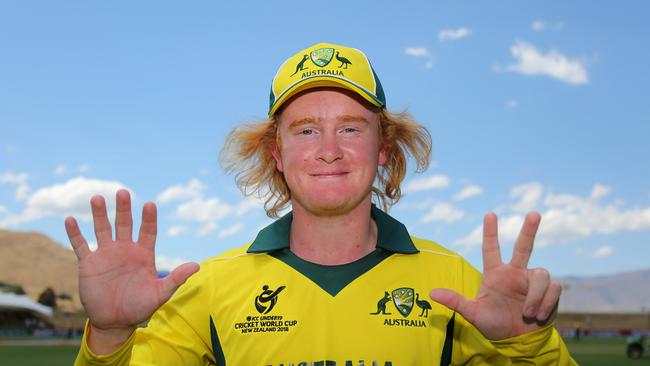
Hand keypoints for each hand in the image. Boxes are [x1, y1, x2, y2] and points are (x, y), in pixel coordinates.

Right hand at [65, 189, 198, 351]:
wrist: (115, 322)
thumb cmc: (140, 308)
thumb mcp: (160, 294)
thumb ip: (176, 278)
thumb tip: (197, 266)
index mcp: (143, 254)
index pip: (148, 231)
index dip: (148, 218)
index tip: (150, 205)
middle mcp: (125, 250)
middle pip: (124, 224)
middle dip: (123, 209)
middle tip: (123, 192)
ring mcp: (106, 255)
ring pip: (102, 229)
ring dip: (99, 214)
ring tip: (97, 198)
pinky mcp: (89, 264)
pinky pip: (81, 245)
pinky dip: (75, 233)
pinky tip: (70, 219)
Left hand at [429, 212, 560, 339]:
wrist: (517, 341)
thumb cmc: (494, 324)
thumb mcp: (473, 313)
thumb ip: (456, 302)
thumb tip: (431, 293)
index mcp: (496, 274)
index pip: (491, 249)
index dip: (490, 232)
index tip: (489, 214)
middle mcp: (515, 273)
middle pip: (524, 246)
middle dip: (529, 229)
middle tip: (534, 213)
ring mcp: (532, 281)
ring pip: (541, 274)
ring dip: (535, 295)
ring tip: (528, 314)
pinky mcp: (549, 292)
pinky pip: (554, 288)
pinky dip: (546, 302)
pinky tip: (538, 316)